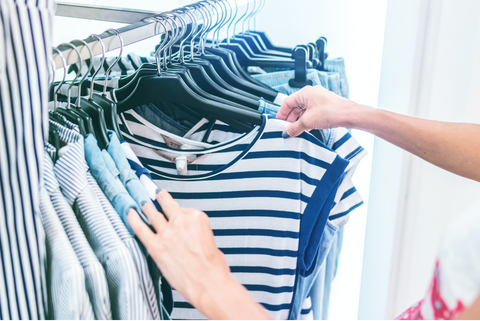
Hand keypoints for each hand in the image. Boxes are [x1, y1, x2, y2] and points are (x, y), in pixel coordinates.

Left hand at [127, 190, 271, 319]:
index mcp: (197, 218)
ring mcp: (167, 233)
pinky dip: (133, 219)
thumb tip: (187, 235)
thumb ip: (195, 233)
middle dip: (159, 198)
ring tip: (141, 202)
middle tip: (155, 194)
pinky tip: (129, 214)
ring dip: (145, 206)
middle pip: (166, 204)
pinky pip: (140, 228)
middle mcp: (181, 222)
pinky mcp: (156, 246)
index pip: (183, 208)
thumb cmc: (213, 267)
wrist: (209, 284)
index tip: (175, 212)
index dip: (178, 212)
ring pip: (152, 213)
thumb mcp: (210, 240)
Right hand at [276, 85, 357, 137]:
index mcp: (305, 93)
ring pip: (304, 109)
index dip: (281, 113)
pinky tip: (306, 127)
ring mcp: (320, 99)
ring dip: (299, 119)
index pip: (287, 102)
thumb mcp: (308, 122)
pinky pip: (312, 112)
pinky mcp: (325, 105)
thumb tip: (286, 132)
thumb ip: (294, 128)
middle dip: (290, 118)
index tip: (279, 122)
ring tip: (296, 129)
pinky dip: (307, 119)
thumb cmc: (332, 111)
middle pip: (295, 106)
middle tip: (287, 128)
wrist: (349, 115)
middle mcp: (312, 93)